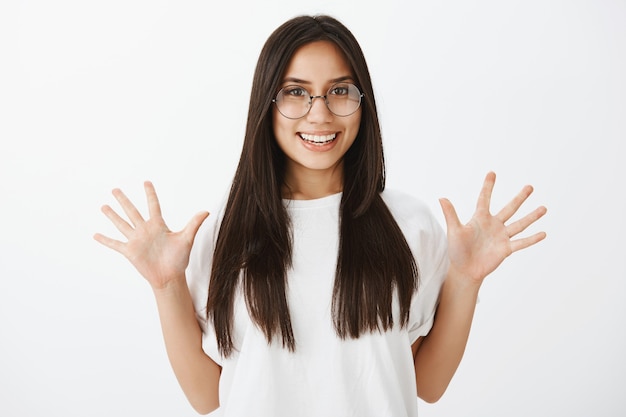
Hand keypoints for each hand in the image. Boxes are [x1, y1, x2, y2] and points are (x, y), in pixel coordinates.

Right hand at [93, 181, 208, 289]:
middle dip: (124, 200)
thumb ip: (194, 224)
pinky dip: (106, 240)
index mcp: (158, 225)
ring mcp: (137, 240)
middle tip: (115, 189)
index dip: (150, 194)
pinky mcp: (130, 252)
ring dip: (112, 215)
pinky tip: (96, 234)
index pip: (153, 206)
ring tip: (104, 206)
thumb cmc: (179, 259)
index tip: (146, 182)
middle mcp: (145, 230)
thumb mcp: (186, 239)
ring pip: (122, 224)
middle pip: (132, 211)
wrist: (170, 277)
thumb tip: (206, 211)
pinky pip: (115, 244)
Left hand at [439, 172, 546, 285]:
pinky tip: (543, 233)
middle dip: (520, 198)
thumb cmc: (456, 250)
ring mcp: (501, 237)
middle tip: (530, 187)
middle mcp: (493, 225)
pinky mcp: (505, 249)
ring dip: (531, 217)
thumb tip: (441, 198)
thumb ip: (450, 214)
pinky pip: (521, 243)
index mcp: (480, 219)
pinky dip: (532, 239)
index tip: (492, 173)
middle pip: (509, 208)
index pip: (484, 199)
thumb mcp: (454, 231)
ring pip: (519, 224)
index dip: (488, 187)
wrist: (464, 270)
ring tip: (544, 208)